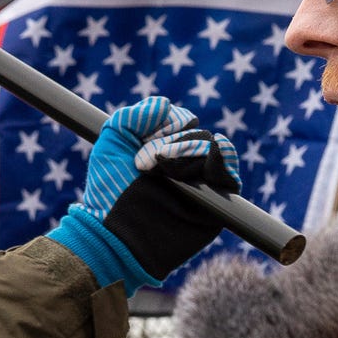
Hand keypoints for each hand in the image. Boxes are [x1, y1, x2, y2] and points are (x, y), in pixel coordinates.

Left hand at [49, 98, 242, 288]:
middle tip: (143, 162)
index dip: (166, 123)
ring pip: (212, 145)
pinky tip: (195, 167)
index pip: (182, 120)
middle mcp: (185, 163)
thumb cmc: (108, 193)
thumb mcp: (110, 146)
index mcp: (164, 149)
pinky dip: (219, 160)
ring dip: (183, 152)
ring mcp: (202, 180)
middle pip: (197, 131)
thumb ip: (131, 117)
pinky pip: (229, 170)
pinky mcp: (216, 198)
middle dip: (170, 140)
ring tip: (157, 171)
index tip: (140, 142)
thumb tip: (164, 104)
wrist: (116, 233)